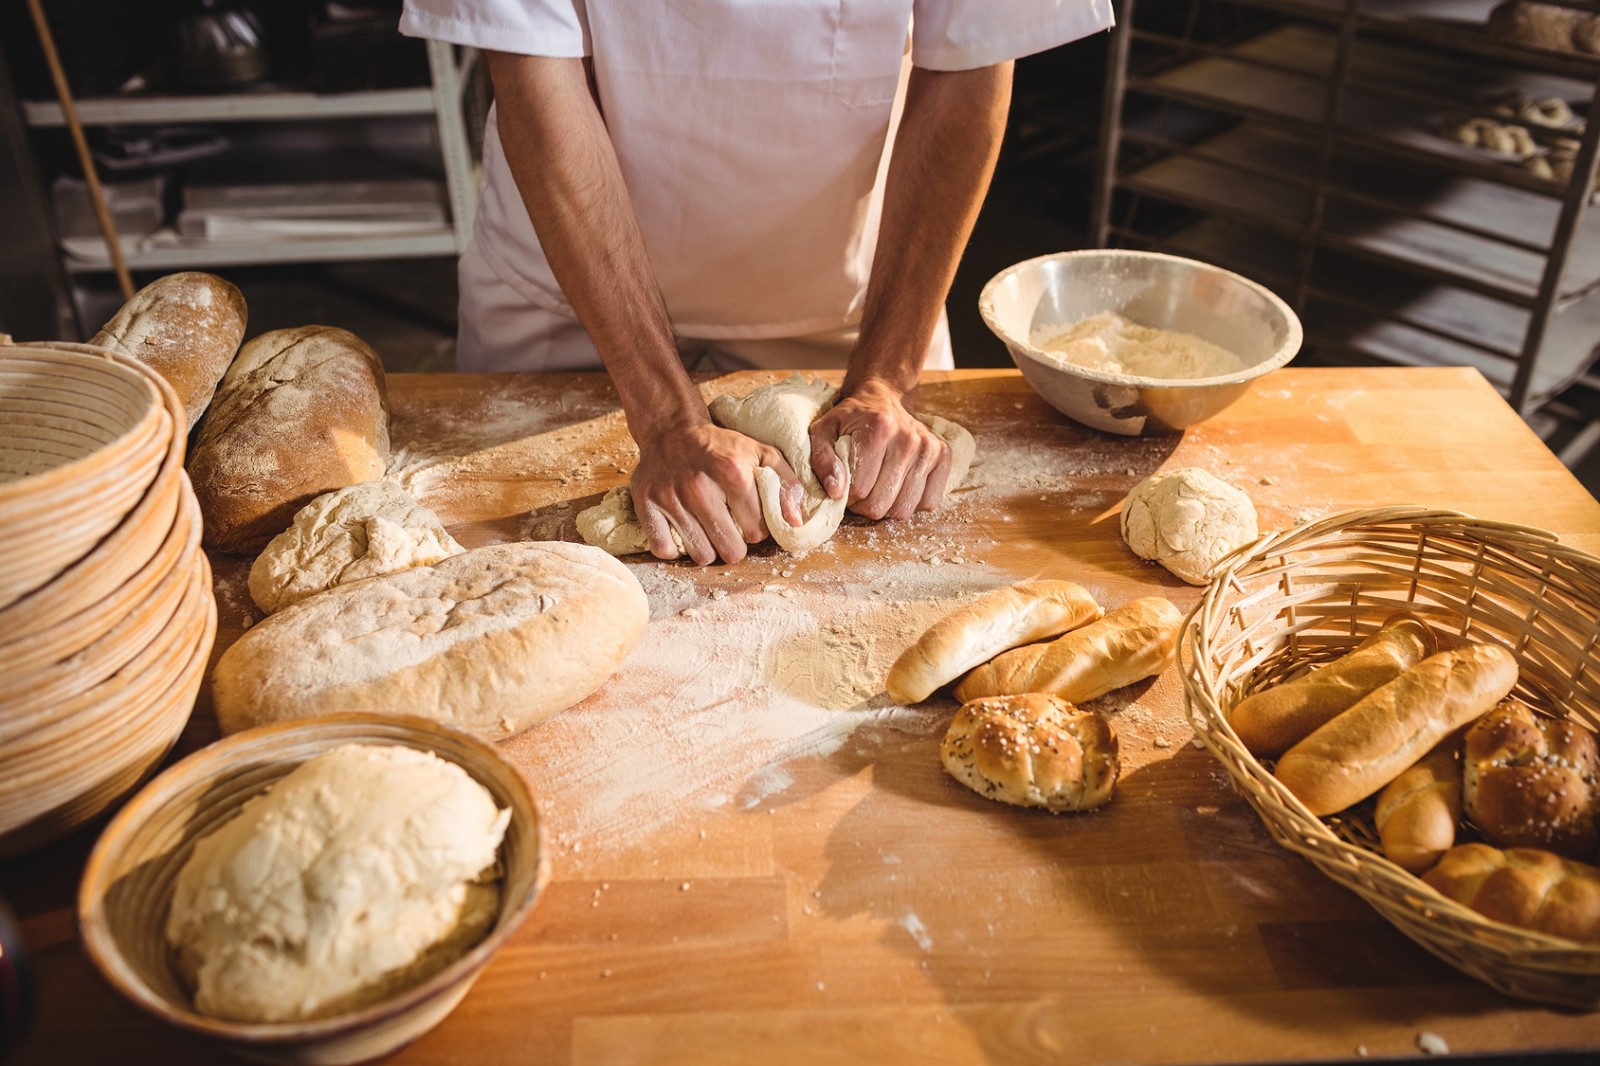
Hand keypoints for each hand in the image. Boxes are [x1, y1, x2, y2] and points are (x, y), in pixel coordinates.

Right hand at [630, 422, 803, 564]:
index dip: (756, 529)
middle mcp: (699, 486)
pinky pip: (664, 548)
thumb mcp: (762, 454)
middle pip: (731, 551)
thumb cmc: (721, 446)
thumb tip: (795, 522)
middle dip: (734, 544)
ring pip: (701, 555)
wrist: (672, 429)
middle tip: (729, 528)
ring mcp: (670, 496)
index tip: (749, 518)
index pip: (757, 532)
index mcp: (732, 473)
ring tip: (707, 528)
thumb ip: (787, 484)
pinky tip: (683, 531)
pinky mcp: (646, 504)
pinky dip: (674, 547)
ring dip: (707, 547)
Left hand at [808, 379, 951, 520]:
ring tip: (879, 487)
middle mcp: (908, 438)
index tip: (846, 483)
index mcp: (878, 429)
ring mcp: (929, 448)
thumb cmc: (851, 419)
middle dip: (865, 505)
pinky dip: (912, 502)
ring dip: (887, 507)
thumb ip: (822, 460)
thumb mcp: (824, 431)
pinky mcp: (943, 455)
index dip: (848, 495)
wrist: (883, 399)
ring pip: (904, 510)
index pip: (860, 490)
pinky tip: (900, 486)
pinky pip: (928, 503)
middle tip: (861, 488)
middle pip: (882, 504)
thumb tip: (836, 492)